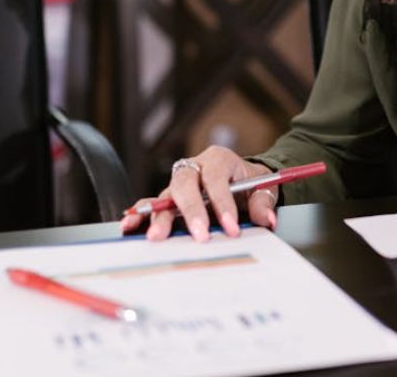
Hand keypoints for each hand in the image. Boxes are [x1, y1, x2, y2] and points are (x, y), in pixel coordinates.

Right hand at [119, 146, 278, 241]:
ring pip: (165, 196)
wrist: (241, 180)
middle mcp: (194, 168)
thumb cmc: (250, 183)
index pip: (217, 179)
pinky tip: (131, 227)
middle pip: (185, 185)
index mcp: (219, 159)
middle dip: (191, 211)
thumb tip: (265, 219)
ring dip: (158, 217)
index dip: (223, 204)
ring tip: (154, 236)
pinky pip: (152, 205)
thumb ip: (263, 202)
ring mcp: (179, 184)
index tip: (231, 228)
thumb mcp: (263, 188)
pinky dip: (142, 215)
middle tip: (199, 236)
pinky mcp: (170, 199)